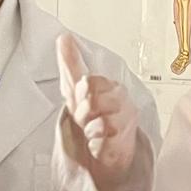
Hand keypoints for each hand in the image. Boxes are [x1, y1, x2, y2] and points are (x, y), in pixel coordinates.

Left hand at [57, 34, 141, 190]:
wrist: (104, 153)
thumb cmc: (93, 121)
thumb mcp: (77, 92)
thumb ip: (71, 64)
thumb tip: (64, 38)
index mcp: (112, 86)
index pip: (89, 82)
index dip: (81, 95)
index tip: (83, 102)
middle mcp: (123, 101)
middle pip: (92, 99)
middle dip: (83, 114)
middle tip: (88, 120)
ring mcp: (127, 122)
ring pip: (100, 119)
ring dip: (90, 130)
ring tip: (94, 133)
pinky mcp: (126, 143)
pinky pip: (104, 138)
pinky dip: (97, 144)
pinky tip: (100, 144)